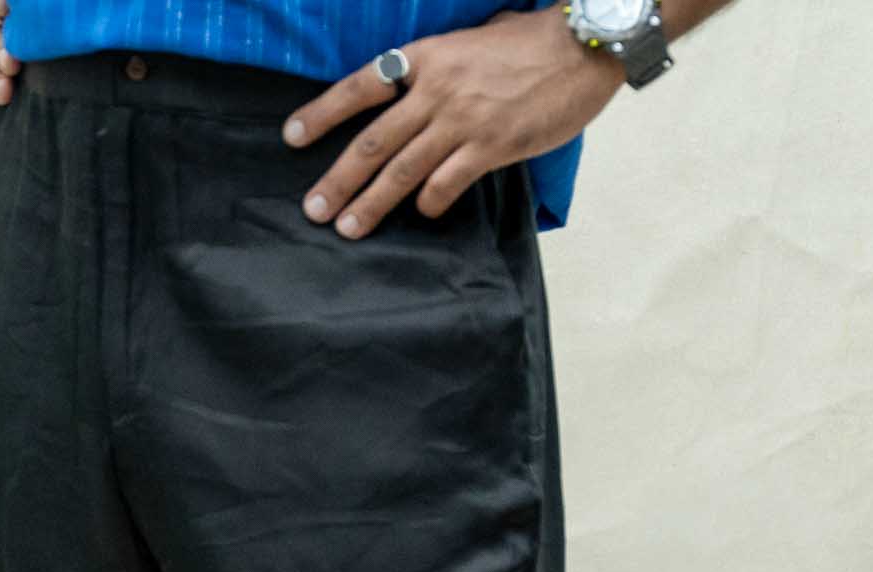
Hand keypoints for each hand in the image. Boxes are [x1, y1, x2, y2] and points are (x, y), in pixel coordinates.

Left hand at [281, 7, 621, 236]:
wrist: (581, 45)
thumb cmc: (528, 43)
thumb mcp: (469, 41)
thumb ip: (436, 70)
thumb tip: (410, 95)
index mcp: (425, 56)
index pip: (360, 87)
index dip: (322, 113)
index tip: (291, 137)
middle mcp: (436, 90)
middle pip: (372, 142)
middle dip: (337, 179)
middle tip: (312, 209)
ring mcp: (462, 121)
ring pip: (401, 171)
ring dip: (371, 204)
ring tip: (348, 229)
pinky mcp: (491, 148)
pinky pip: (446, 184)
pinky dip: (429, 202)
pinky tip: (422, 213)